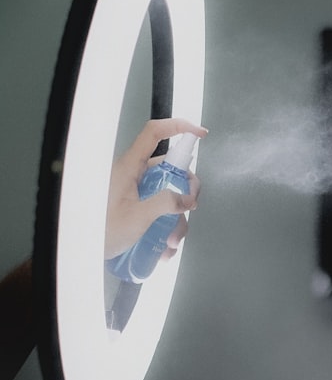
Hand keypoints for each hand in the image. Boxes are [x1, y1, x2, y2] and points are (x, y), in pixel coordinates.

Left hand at [105, 118, 207, 259]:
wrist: (82, 252)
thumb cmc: (101, 231)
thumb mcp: (137, 217)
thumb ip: (165, 203)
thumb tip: (187, 198)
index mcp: (129, 167)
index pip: (154, 133)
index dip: (178, 127)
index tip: (200, 134)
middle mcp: (135, 175)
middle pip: (172, 169)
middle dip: (186, 192)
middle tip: (191, 208)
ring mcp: (138, 191)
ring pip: (170, 195)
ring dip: (177, 219)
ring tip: (170, 242)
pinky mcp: (139, 207)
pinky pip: (162, 211)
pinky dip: (168, 228)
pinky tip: (165, 247)